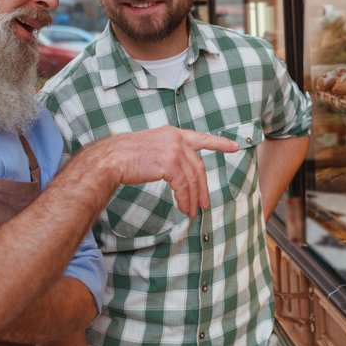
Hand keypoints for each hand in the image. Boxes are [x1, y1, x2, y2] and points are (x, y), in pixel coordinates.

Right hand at [89, 126, 238, 216]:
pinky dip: (185, 200)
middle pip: (198, 167)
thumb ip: (168, 154)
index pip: (201, 138)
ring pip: (192, 179)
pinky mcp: (170, 163)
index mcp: (173, 133)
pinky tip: (183, 208)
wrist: (110, 159)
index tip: (235, 147)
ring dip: (193, 198)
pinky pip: (184, 186)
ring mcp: (174, 149)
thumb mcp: (151, 147)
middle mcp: (176, 138)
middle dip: (203, 187)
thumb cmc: (125, 157)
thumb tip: (178, 170)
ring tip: (192, 212)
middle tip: (204, 204)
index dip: (219, 143)